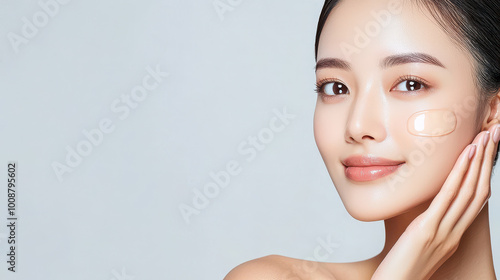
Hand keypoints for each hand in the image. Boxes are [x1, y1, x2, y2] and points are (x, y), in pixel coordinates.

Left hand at [371, 124, 499, 279]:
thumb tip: (425, 215)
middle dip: (488, 162)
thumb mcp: (417, 247)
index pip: (474, 202)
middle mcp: (452, 234)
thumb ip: (425, 230)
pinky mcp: (426, 231)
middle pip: (478, 192)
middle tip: (494, 134)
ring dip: (478, 162)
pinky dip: (458, 176)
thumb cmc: (400, 272)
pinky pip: (446, 199)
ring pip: (468, 192)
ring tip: (485, 137)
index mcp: (451, 237)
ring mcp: (442, 233)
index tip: (487, 153)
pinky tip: (465, 157)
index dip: (483, 175)